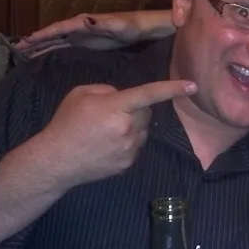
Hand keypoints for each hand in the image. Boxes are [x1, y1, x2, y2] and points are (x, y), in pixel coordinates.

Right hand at [13, 13, 147, 57]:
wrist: (141, 28)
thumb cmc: (131, 26)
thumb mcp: (118, 25)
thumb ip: (103, 24)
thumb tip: (85, 20)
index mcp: (82, 23)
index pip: (58, 29)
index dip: (42, 34)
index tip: (26, 40)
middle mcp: (78, 27)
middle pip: (52, 34)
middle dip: (35, 41)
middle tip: (17, 49)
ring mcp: (81, 34)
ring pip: (55, 40)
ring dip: (40, 46)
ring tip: (23, 53)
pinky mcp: (86, 42)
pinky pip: (63, 46)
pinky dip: (51, 49)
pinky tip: (43, 55)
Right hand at [36, 79, 195, 188]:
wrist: (56, 160)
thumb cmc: (66, 123)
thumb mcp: (81, 94)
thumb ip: (108, 91)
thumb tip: (123, 97)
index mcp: (116, 107)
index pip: (149, 94)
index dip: (172, 88)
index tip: (192, 85)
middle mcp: (127, 128)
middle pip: (146, 112)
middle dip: (135, 109)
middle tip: (111, 113)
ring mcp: (129, 148)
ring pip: (143, 130)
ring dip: (132, 126)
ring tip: (105, 131)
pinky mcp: (128, 163)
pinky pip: (136, 146)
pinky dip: (127, 142)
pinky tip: (106, 145)